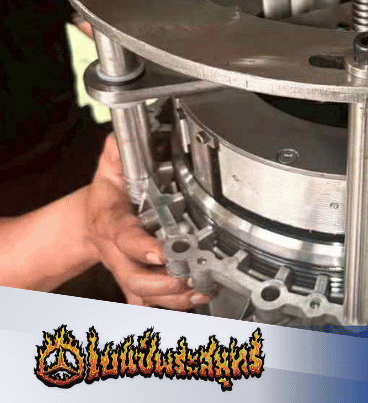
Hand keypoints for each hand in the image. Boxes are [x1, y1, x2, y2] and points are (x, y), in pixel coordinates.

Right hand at [86, 135, 209, 309]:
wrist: (91, 220)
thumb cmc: (109, 196)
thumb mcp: (111, 169)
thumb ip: (117, 153)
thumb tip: (121, 137)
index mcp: (111, 222)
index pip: (124, 237)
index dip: (141, 247)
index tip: (161, 252)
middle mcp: (117, 252)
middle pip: (134, 276)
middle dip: (163, 282)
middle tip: (189, 275)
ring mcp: (125, 270)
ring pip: (143, 294)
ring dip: (172, 297)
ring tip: (199, 290)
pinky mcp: (133, 283)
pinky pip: (147, 302)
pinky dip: (169, 306)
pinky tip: (194, 300)